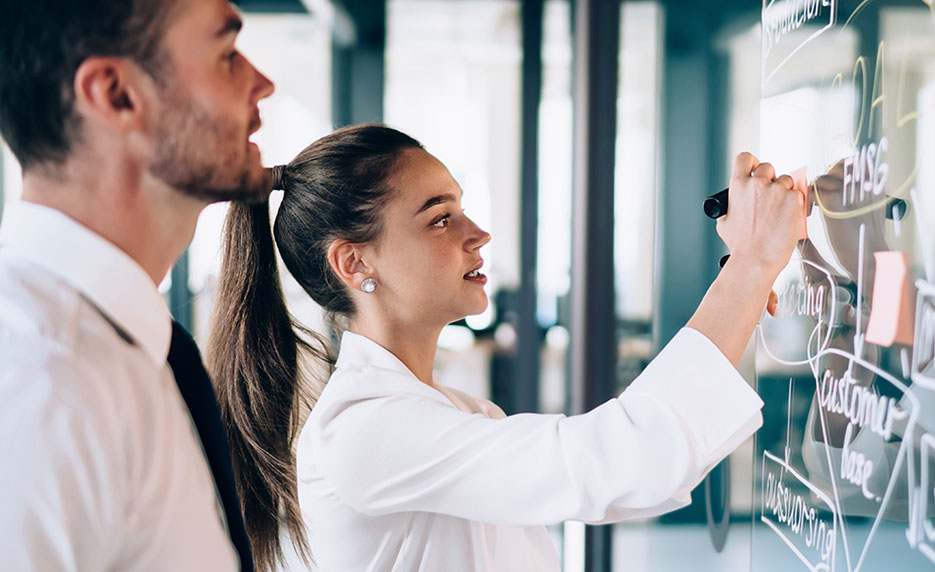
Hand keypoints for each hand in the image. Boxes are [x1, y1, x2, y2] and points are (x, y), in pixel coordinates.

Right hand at [717, 152, 805, 276]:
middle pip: (768, 167)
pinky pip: (798, 194)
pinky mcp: (794, 199)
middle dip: (771, 180)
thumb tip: (736, 203)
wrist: (756, 260)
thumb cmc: (741, 245)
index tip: (755, 173)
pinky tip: (788, 218)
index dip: (752, 164)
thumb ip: (731, 205)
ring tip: (779, 213)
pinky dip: (795, 205)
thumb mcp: (725, 222)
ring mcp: (777, 190)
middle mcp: (757, 183)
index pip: (745, 158)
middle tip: (771, 199)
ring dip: (785, 193)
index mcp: (738, 185)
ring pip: (786, 181)